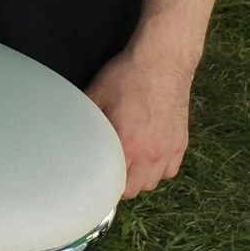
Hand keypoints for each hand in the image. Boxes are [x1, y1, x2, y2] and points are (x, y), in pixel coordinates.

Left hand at [84, 42, 194, 198]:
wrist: (161, 63)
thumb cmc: (126, 77)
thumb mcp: (96, 94)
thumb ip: (85, 118)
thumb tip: (68, 128)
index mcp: (127, 145)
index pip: (118, 185)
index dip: (106, 185)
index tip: (98, 178)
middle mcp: (151, 153)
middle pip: (137, 188)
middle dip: (122, 183)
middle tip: (111, 169)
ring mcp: (169, 149)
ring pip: (155, 181)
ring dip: (141, 177)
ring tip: (129, 164)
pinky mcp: (181, 143)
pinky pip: (171, 170)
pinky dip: (160, 169)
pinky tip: (149, 157)